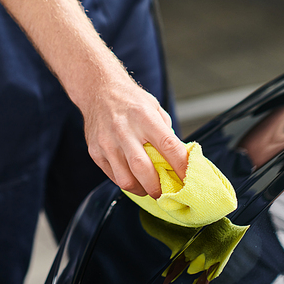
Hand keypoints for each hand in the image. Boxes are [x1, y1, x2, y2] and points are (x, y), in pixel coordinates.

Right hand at [80, 60, 188, 199]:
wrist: (98, 90)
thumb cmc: (131, 100)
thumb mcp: (154, 108)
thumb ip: (165, 132)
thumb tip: (178, 158)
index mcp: (144, 117)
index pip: (168, 146)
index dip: (180, 165)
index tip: (188, 178)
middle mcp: (124, 130)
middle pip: (143, 169)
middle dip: (158, 187)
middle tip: (166, 193)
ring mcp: (107, 142)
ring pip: (125, 179)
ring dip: (141, 190)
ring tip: (149, 189)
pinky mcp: (95, 152)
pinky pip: (113, 176)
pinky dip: (126, 182)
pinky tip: (134, 179)